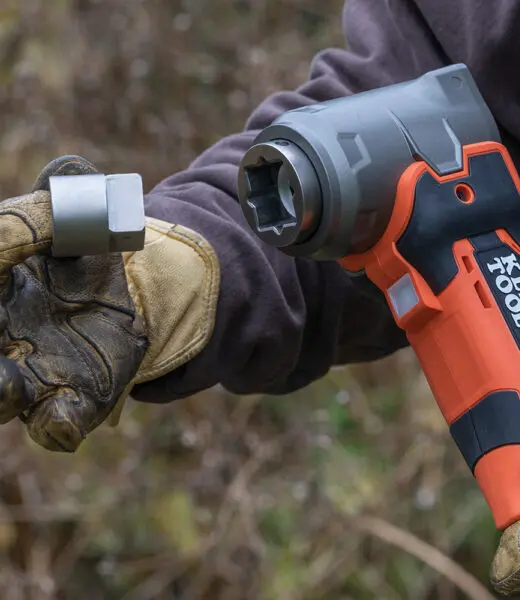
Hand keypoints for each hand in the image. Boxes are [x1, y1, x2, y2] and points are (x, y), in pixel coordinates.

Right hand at [0, 156, 218, 450]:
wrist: (129, 290)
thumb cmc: (83, 252)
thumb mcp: (71, 219)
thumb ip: (56, 206)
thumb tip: (65, 172)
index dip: (1, 260)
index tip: (4, 262)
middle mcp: (2, 337)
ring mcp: (33, 373)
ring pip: (0, 397)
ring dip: (0, 394)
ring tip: (10, 386)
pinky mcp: (75, 396)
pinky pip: (57, 421)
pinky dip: (57, 423)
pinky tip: (61, 419)